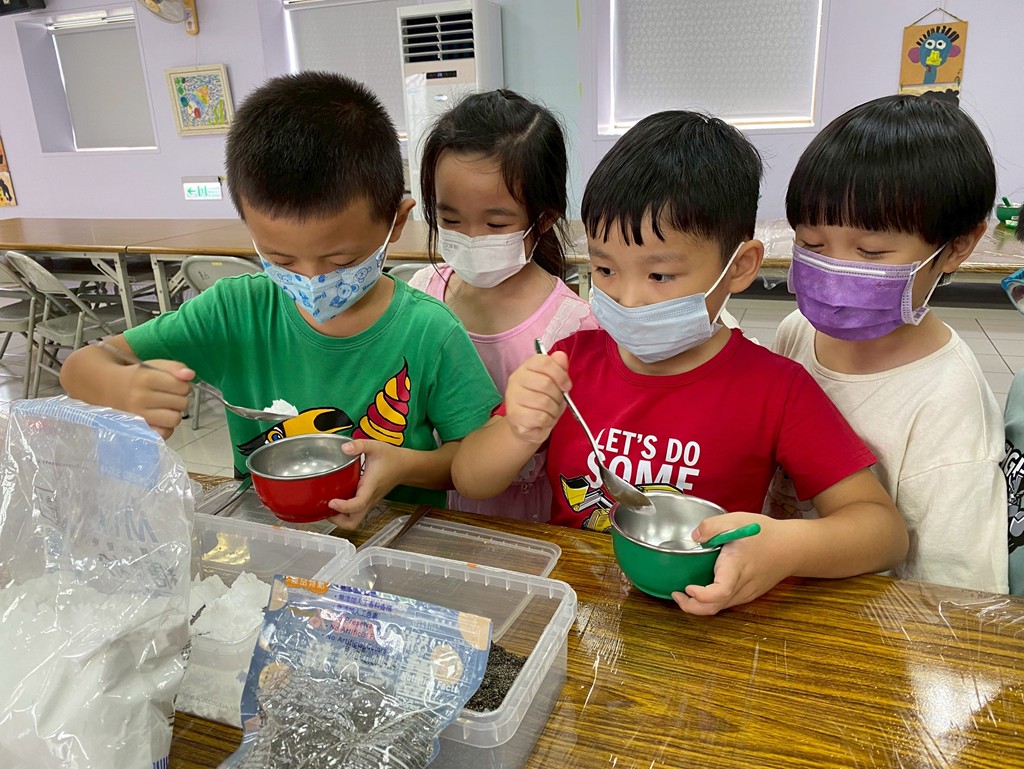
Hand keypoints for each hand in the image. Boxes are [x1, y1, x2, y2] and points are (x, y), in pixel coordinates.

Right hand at [120, 360, 193, 439]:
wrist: (108, 388)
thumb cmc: (137, 377)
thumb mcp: (154, 366)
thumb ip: (175, 367)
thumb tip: (190, 375)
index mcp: (146, 377)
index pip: (182, 386)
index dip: (183, 386)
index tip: (175, 385)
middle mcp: (140, 397)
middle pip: (182, 403)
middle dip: (179, 399)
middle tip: (169, 396)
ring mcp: (138, 415)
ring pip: (175, 419)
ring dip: (174, 414)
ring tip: (165, 408)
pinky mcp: (138, 429)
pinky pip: (164, 434)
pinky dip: (166, 428)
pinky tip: (160, 419)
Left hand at [327, 439, 402, 529]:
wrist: (405, 466)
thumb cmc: (392, 458)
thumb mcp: (375, 447)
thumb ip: (360, 445)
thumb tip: (344, 448)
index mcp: (370, 487)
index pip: (358, 504)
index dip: (343, 507)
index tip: (331, 502)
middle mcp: (369, 498)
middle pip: (353, 522)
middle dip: (337, 520)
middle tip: (326, 508)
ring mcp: (369, 502)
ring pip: (353, 520)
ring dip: (339, 518)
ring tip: (328, 506)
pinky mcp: (367, 501)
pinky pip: (355, 513)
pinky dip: (344, 511)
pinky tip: (336, 499)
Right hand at [503, 351, 570, 445]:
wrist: (528, 427)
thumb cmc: (542, 403)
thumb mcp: (555, 384)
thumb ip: (559, 369)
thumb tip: (561, 356)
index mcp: (526, 367)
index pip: (545, 362)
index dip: (560, 374)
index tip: (566, 386)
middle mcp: (516, 379)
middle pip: (546, 383)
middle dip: (558, 396)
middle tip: (556, 402)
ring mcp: (513, 397)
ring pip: (544, 402)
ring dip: (553, 410)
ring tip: (548, 412)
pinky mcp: (514, 415)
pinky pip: (540, 417)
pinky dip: (547, 421)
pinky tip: (542, 420)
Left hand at [672, 513, 793, 615]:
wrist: (792, 547)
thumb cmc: (765, 533)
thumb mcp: (737, 519)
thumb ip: (712, 526)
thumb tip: (694, 537)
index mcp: (738, 566)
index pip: (721, 591)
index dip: (702, 595)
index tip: (688, 587)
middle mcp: (743, 585)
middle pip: (716, 607)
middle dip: (692, 607)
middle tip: (676, 594)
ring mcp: (747, 593)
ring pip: (720, 608)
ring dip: (699, 606)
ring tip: (683, 593)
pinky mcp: (748, 595)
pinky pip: (727, 604)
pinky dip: (711, 602)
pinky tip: (702, 590)